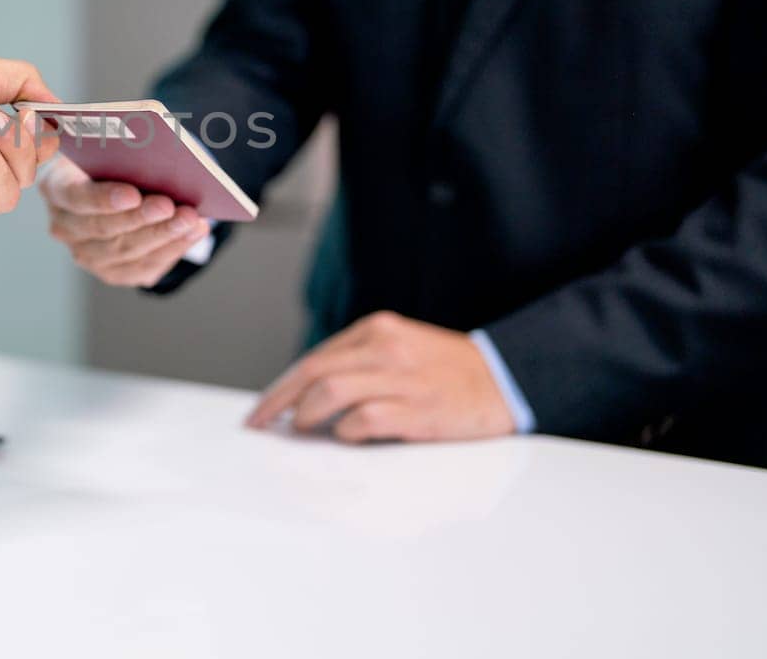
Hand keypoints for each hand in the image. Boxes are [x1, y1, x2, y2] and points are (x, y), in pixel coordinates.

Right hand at [39, 156, 210, 286]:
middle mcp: (64, 226)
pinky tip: (193, 233)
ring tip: (190, 219)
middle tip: (170, 206)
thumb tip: (157, 156)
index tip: (133, 194)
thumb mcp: (108, 147)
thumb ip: (121, 152)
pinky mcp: (111, 272)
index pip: (75, 196)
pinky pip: (142, 269)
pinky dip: (172, 250)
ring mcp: (85, 254)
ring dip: (162, 235)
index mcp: (56, 188)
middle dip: (141, 218)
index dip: (103, 198)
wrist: (113, 185)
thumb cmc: (112, 159)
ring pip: (124, 252)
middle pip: (102, 228)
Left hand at [245, 310, 514, 442]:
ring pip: (330, 391)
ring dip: (307, 414)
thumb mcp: (400, 349)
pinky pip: (364, 418)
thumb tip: (308, 397)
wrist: (506, 380)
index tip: (263, 409)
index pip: (315, 358)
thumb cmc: (449, 372)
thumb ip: (359, 365)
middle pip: (313, 373)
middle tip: (259, 424)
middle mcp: (385, 348)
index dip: (282, 386)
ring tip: (302, 429)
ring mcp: (401, 378)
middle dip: (278, 401)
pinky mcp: (417, 409)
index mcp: (377, 330)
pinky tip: (345, 436)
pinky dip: (346, 430)